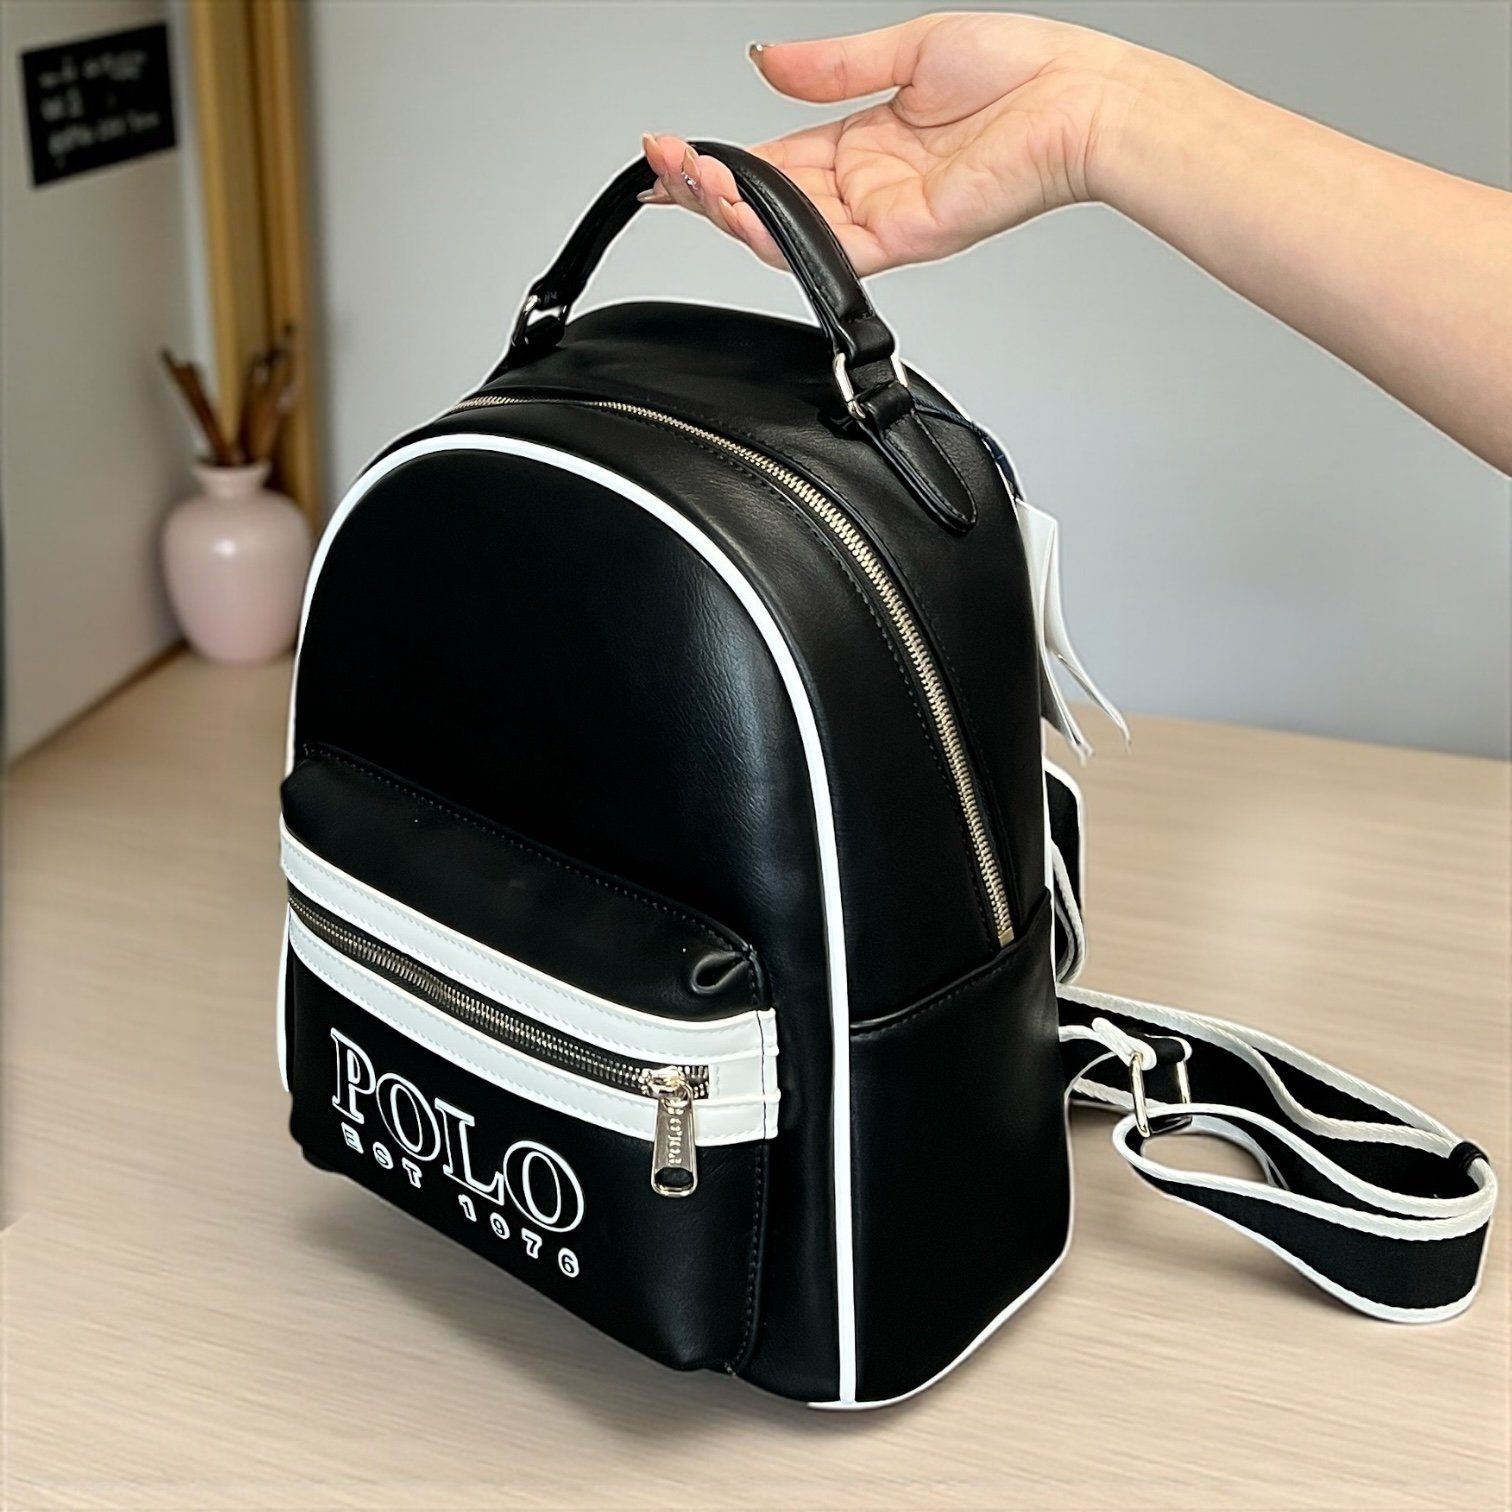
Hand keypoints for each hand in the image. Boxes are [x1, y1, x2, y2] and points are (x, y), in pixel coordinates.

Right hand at [641, 13, 1153, 273]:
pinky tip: (739, 208)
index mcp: (863, 143)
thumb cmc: (1022, 72)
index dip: (718, 160)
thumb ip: (830, 65)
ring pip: (784, 232)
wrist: (1079, 101)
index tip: (669, 149)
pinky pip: (824, 250)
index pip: (772, 161)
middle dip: (706, 187)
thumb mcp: (905, 49)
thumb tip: (765, 60)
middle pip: (766, 201)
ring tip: (688, 181)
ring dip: (729, 211)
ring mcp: (880, 219)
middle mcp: (865, 188)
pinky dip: (776, 233)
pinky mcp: (901, 238)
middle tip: (660, 167)